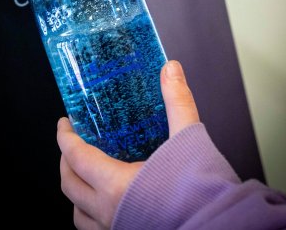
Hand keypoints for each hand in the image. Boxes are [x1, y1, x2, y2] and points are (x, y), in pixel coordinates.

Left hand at [57, 60, 199, 229]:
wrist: (220, 227)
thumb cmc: (202, 194)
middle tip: (72, 143)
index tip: (65, 124)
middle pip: (69, 184)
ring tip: (84, 174)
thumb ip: (177, 102)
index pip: (76, 157)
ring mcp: (117, 229)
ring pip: (78, 213)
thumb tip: (170, 71)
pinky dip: (91, 214)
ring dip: (76, 191)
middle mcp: (110, 212)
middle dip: (66, 161)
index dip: (66, 138)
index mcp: (117, 186)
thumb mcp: (188, 139)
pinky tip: (107, 202)